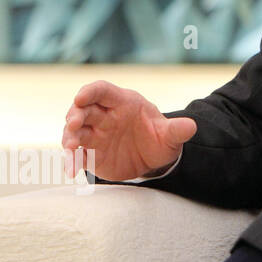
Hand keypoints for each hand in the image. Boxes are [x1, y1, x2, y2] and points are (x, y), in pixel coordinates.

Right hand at [62, 80, 196, 181]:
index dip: (90, 91)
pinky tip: (71, 171)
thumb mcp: (170, 135)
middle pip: (83, 110)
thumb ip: (177, 130)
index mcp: (123, 103)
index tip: (81, 97)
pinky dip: (72, 161)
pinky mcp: (92, 153)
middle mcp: (105, 116)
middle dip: (75, 114)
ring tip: (70, 148)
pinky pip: (78, 155)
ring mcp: (96, 134)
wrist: (155, 161)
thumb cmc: (160, 139)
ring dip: (69, 137)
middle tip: (74, 123)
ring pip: (75, 131)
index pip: (102, 91)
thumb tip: (191, 126)